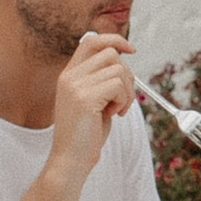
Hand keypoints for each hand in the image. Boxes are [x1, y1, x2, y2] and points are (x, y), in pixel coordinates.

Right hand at [49, 33, 133, 182]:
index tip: (132, 50)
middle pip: (111, 54)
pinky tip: (114, 115)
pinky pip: (119, 85)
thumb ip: (103, 80)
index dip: (115, 39)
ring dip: (127, 91)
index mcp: (69, 75)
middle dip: (127, 75)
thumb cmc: (86, 135)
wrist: (70, 161)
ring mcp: (75, 85)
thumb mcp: (94, 101)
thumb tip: (124, 58)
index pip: (91, 41)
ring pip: (119, 70)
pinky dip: (124, 100)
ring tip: (116, 110)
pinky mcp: (85, 97)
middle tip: (122, 99)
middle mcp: (69, 76)